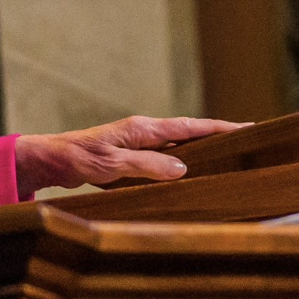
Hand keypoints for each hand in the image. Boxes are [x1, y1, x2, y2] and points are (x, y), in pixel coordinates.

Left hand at [13, 115, 246, 193]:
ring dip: (201, 149)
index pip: (190, 126)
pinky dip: (182, 161)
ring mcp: (137, 144)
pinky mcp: (130, 157)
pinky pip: (164, 157)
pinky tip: (190, 173)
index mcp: (143, 129)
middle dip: (217, 135)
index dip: (219, 127)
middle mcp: (143, 132)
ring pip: (178, 144)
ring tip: (227, 157)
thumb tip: (182, 167)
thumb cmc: (78, 158)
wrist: (51, 160)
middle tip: (247, 141)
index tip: (247, 128)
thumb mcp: (113, 164)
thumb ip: (146, 165)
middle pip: (189, 132)